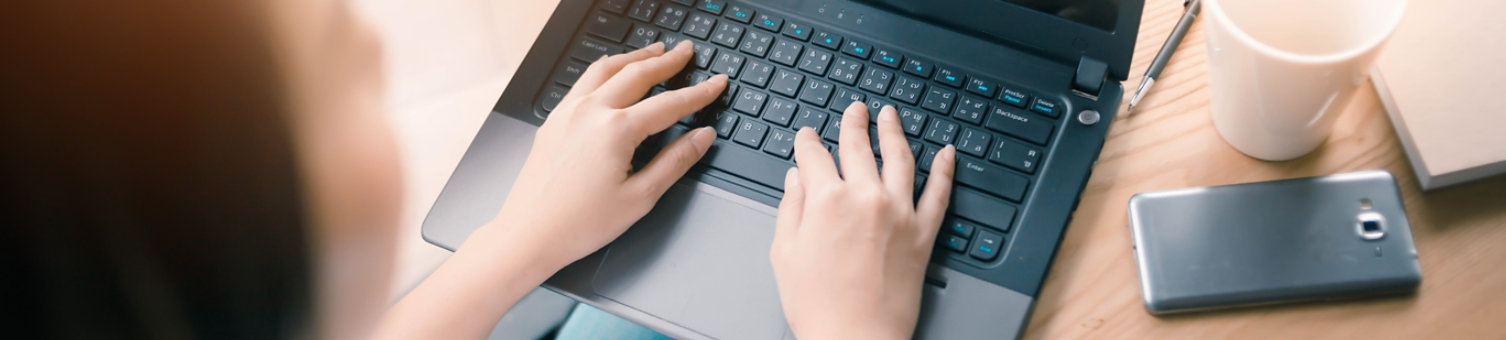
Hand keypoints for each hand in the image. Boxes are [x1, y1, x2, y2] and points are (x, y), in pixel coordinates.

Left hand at [487, 40, 725, 272]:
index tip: (717, 84)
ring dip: (635, 58)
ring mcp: (568, 112)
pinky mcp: (553, 121)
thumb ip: (675, 162)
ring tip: (653, 51)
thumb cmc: (578, 224)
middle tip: (686, 52)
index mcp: (615, 130)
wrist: (528, 234)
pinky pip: (584, 82)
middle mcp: (590, 112)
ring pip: (606, 69)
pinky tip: (612, 74)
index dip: (698, 93)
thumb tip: (701, 138)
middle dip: (667, 61)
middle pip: (637, 74)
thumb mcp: (639, 197)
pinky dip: (606, 70)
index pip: (669, 104)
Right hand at [770, 103, 957, 339]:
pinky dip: (945, 170)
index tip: (808, 137)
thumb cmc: (817, 306)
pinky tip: (946, 153)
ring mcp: (899, 212)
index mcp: (825, 199)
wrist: (855, 339)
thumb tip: (796, 180)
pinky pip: (939, 193)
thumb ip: (791, 209)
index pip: (814, 155)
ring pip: (900, 157)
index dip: (808, 142)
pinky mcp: (923, 233)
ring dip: (894, 131)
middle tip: (855, 110)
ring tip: (891, 116)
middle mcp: (865, 197)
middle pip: (858, 146)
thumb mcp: (784, 253)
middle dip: (853, 124)